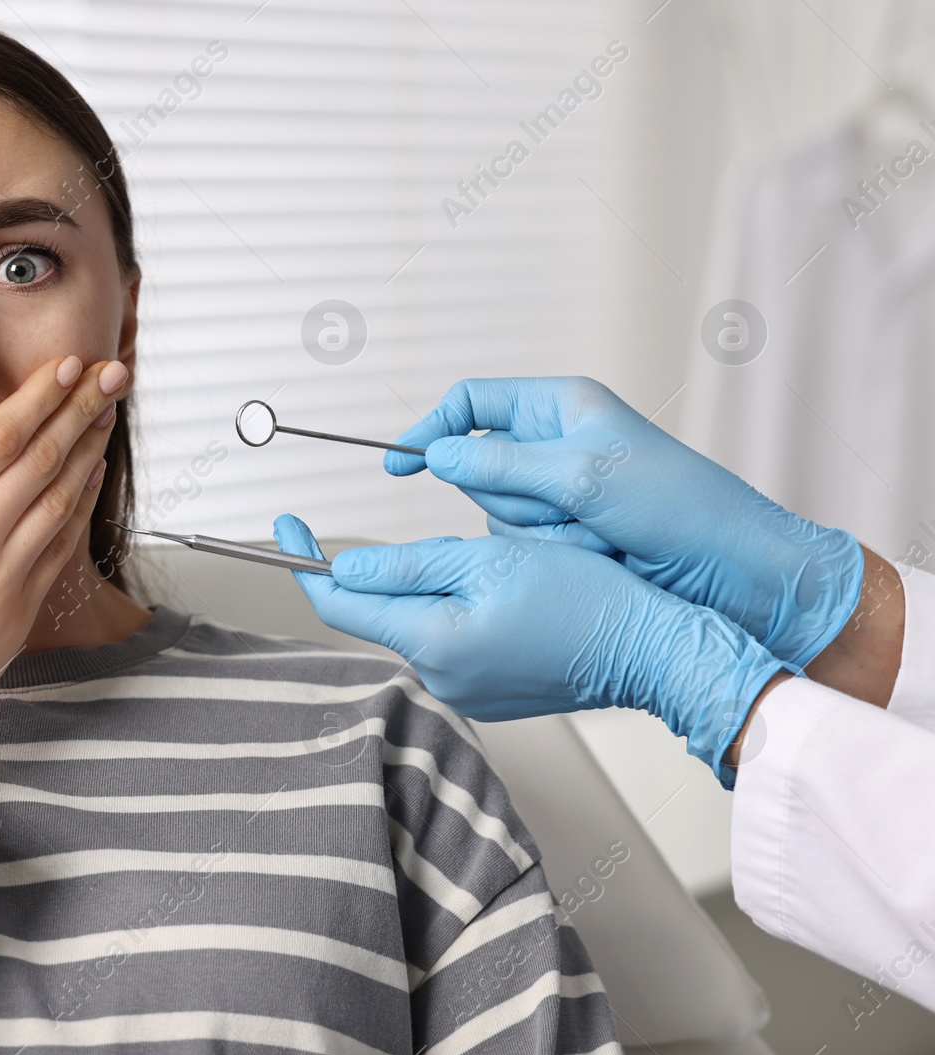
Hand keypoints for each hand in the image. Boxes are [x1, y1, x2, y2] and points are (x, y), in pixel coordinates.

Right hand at [0, 355, 129, 763]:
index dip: (40, 396)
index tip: (68, 365)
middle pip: (43, 457)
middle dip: (82, 408)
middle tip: (112, 374)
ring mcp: (4, 576)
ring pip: (62, 497)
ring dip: (92, 450)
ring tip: (110, 414)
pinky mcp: (21, 610)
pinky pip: (63, 546)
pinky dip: (83, 506)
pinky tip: (94, 478)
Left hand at [272, 515, 785, 784]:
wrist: (651, 651)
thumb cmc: (584, 598)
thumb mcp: (488, 560)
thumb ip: (406, 565)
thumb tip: (340, 568)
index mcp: (432, 642)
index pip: (338, 604)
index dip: (304, 560)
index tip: (286, 523)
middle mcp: (439, 679)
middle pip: (378, 615)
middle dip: (382, 572)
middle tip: (414, 535)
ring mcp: (463, 693)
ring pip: (415, 626)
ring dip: (426, 590)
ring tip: (485, 565)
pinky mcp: (487, 695)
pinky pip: (448, 645)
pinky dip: (454, 613)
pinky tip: (500, 596)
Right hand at [387, 376, 862, 666]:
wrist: (735, 573)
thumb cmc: (677, 508)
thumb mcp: (585, 477)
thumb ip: (503, 466)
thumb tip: (436, 457)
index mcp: (560, 405)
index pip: (469, 402)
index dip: (431, 429)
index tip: (399, 466)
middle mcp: (554, 442)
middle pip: (477, 466)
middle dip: (511, 497)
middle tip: (565, 509)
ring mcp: (560, 490)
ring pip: (496, 512)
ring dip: (537, 531)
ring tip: (594, 535)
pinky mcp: (567, 532)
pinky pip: (522, 544)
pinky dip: (553, 553)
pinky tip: (598, 554)